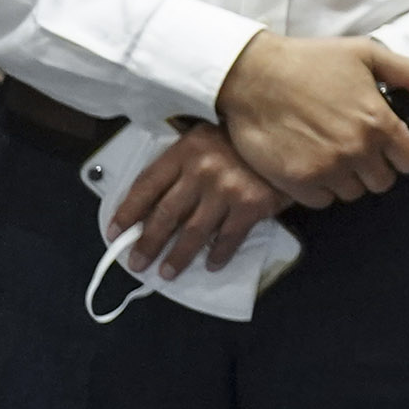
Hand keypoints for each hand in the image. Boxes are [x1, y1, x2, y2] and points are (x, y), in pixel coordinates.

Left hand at [105, 120, 286, 275]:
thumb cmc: (245, 139)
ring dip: (177, 257)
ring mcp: (227, 189)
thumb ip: (183, 164)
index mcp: (186, 150)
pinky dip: (218, 255)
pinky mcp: (251, 205)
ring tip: (167, 273)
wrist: (293, 135)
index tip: (115, 232)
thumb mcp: (207, 139)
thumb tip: (153, 203)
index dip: (127, 212)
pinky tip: (210, 264)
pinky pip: (228, 238)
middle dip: (147, 243)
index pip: (146, 185)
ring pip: (193, 232)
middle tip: (137, 263)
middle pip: (165, 215)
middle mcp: (202, 170)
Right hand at [214, 31, 408, 204]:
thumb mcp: (367, 55)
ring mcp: (325, 169)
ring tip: (330, 153)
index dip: (402, 154)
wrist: (253, 75)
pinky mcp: (296, 181)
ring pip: (352, 193)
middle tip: (355, 147)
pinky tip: (310, 164)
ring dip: (346, 178)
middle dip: (374, 166)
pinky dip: (318, 188)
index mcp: (378, 122)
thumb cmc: (311, 61)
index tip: (388, 145)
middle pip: (382, 181)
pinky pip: (321, 201)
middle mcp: (356, 150)